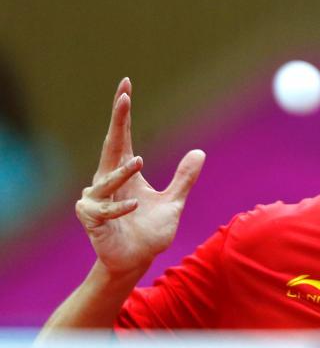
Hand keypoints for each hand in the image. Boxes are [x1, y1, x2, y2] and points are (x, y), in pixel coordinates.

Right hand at [74, 78, 204, 276]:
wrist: (136, 261)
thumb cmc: (150, 231)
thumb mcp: (174, 202)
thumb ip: (184, 178)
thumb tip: (199, 152)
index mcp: (124, 171)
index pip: (122, 136)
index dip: (123, 113)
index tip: (126, 87)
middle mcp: (107, 180)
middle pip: (111, 144)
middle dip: (117, 120)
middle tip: (124, 96)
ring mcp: (96, 199)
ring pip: (106, 178)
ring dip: (122, 170)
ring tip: (139, 162)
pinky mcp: (92, 219)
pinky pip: (103, 209)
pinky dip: (119, 207)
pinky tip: (135, 206)